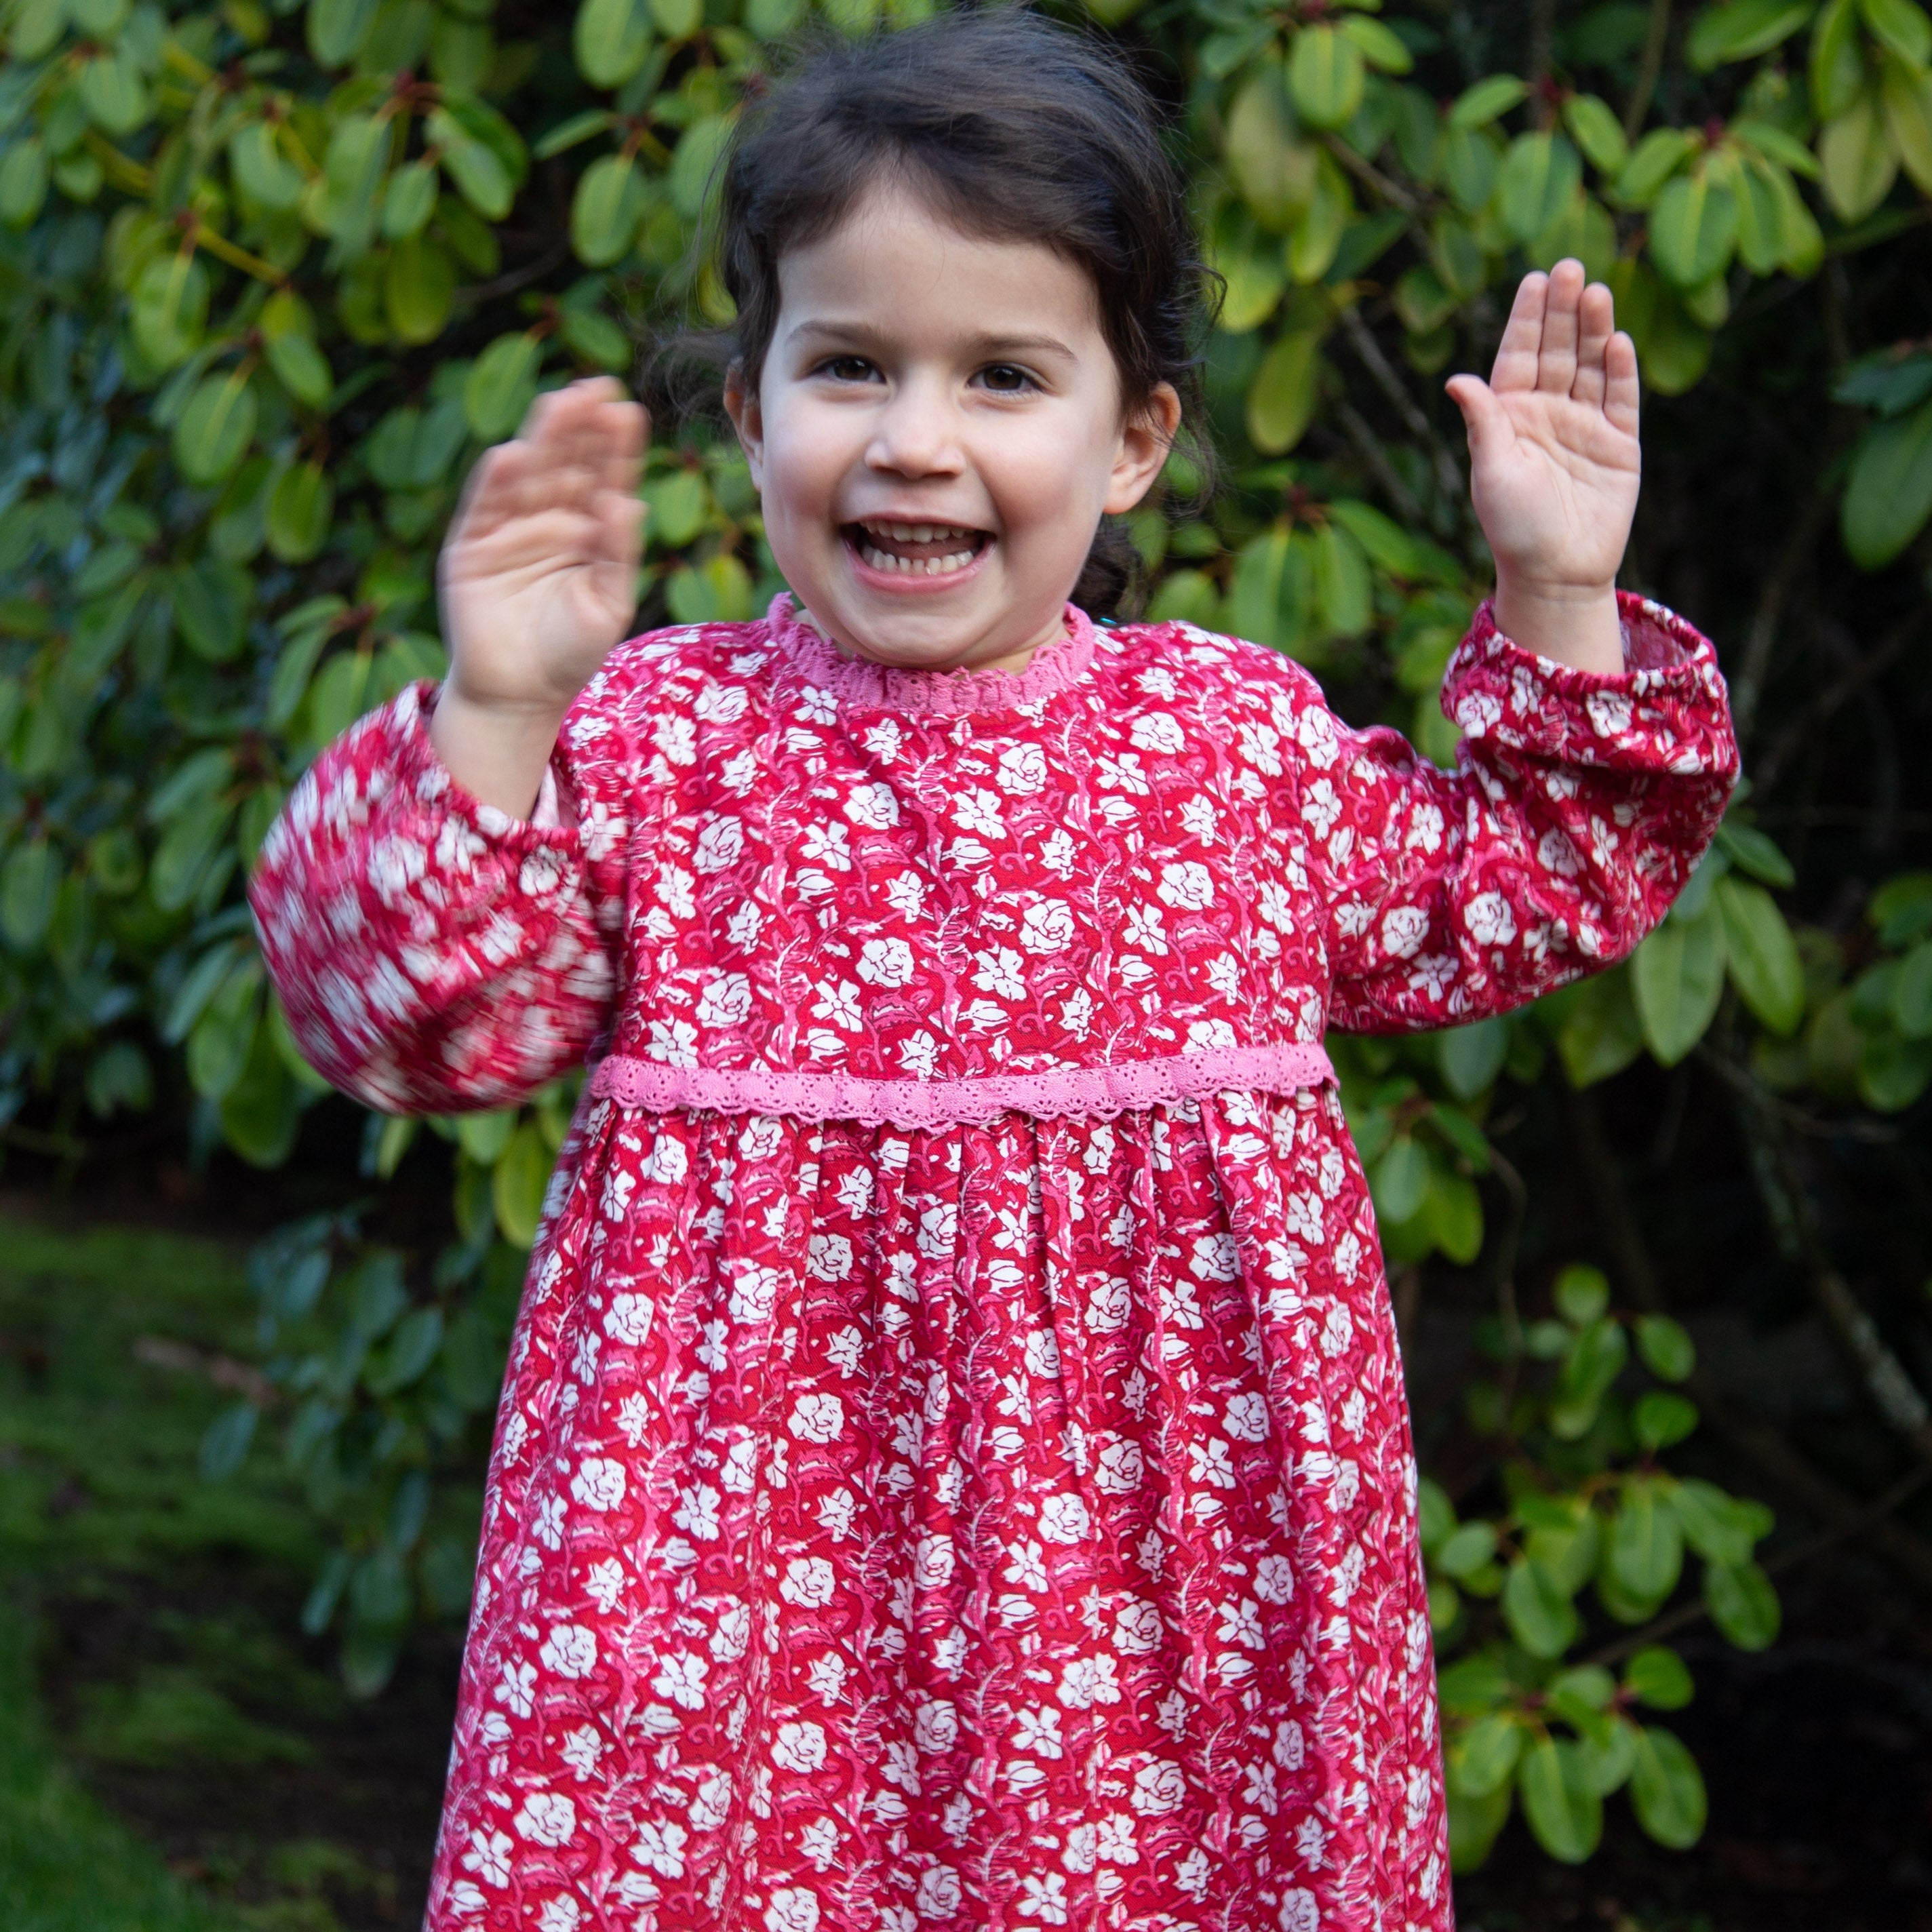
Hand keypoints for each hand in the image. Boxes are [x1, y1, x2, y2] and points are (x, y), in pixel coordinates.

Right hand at [432, 378, 646, 813]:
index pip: (604, 478)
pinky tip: (510, 455)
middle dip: (580, 428)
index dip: (615, 446)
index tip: (628, 409)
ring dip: (541, 441)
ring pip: (527, 476)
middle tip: (597, 388)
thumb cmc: (572, 652)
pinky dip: (495, 483)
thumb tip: (630, 499)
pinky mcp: (472, 548)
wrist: (520, 695)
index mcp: (589, 532)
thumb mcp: (608, 603)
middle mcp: (550, 521)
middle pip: (566, 465)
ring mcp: (509, 530)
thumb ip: (618, 553)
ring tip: (560, 404)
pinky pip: (484, 509)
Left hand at [1446, 259, 1637, 673]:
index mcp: (1510, 416)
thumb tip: (1456, 379)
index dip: (1527, 319)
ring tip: (1596, 292)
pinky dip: (1620, 372)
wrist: (1556, 573)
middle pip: (1558, 351)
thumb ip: (1482, 423)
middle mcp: (1548, 413)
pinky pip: (1621, 399)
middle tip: (1570, 267)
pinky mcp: (1619, 445)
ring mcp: (1585, 426)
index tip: (1534, 279)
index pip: (1519, 356)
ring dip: (1594, 330)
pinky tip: (1618, 341)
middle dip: (1563, 311)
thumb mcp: (1491, 472)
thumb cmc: (1512, 527)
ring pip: (1591, 366)